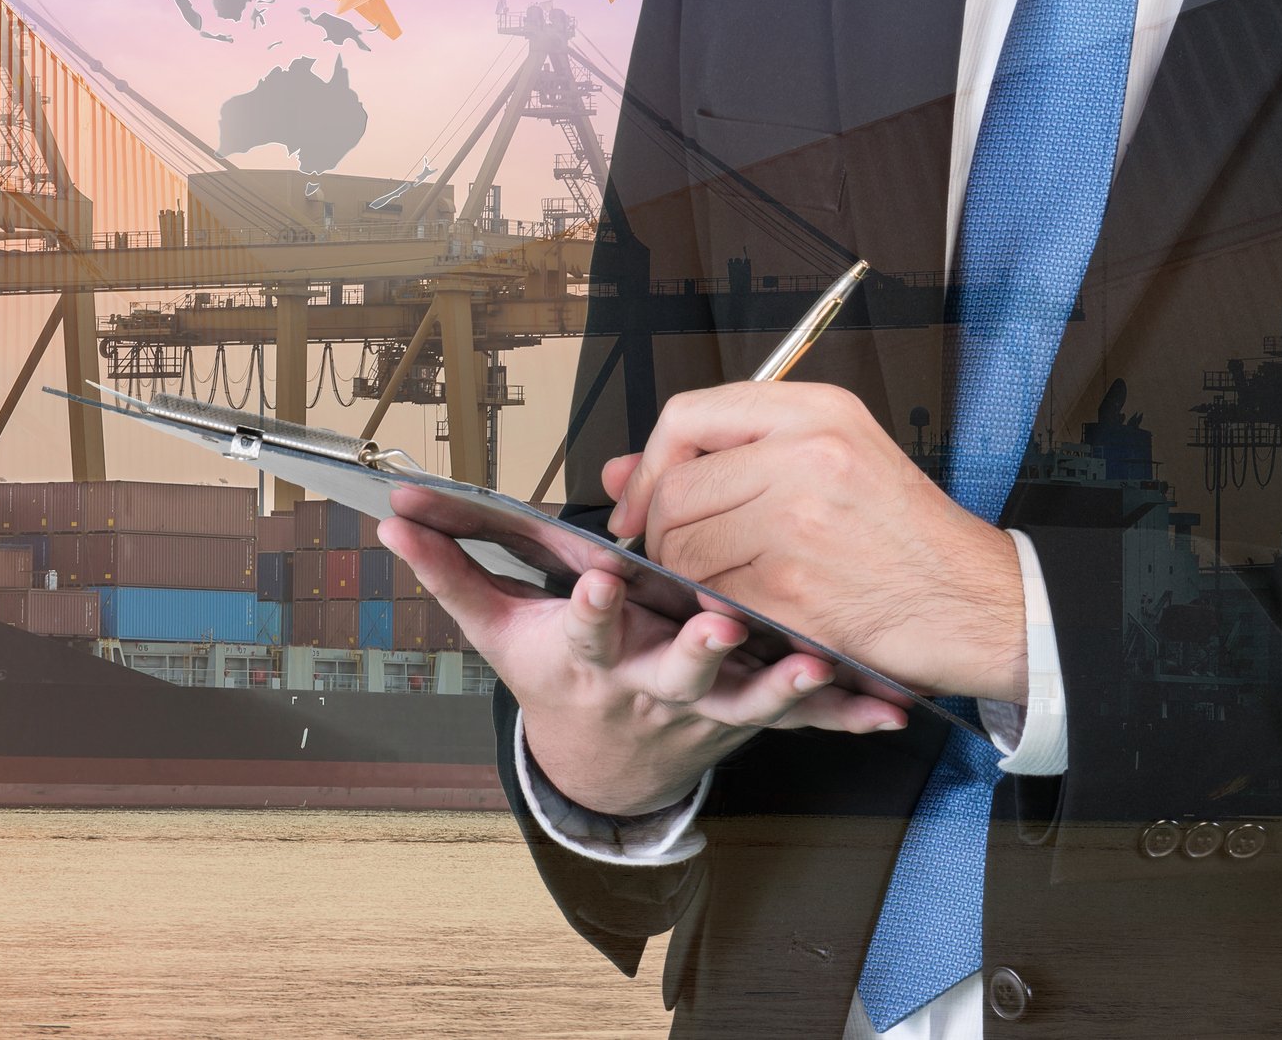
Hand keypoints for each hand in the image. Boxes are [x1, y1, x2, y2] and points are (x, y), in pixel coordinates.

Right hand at [379, 496, 906, 817]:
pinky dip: (845, 714)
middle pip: (673, 668)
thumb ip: (449, 571)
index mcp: (587, 657)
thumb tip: (395, 519)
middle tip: (714, 621)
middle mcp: (646, 685)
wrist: (600, 764)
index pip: (585, 629)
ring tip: (811, 663)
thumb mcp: (494, 629)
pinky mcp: (745, 719)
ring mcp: (701, 707)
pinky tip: (886, 705)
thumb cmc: (550, 678)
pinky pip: (800, 721)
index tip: (600, 578)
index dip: (591, 607)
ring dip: (780, 685)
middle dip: (693, 647)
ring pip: (744, 699)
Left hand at [607, 381, 1024, 701]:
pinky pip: (711, 597)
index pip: (688, 416)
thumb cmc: (906, 537)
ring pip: (683, 548)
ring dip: (691, 579)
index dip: (651, 465)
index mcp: (817, 411)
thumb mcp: (831, 462)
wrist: (983, 604)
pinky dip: (722, 614)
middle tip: (688, 558)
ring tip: (738, 584)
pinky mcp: (794, 588)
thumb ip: (725, 458)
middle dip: (663, 534)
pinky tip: (760, 611)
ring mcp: (799, 521)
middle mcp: (807, 454)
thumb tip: (618, 470)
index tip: (640, 502)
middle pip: (676, 490)